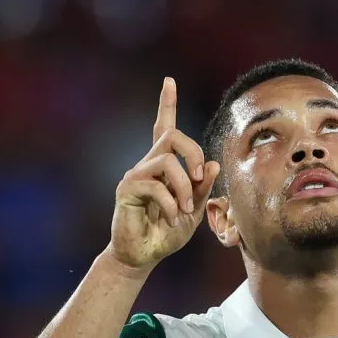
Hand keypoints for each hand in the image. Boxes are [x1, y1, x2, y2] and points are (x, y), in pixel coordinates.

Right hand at [109, 77, 219, 269]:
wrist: (143, 255)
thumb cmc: (167, 233)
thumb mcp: (194, 211)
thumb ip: (203, 189)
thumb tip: (211, 164)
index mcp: (164, 166)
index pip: (165, 128)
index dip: (167, 104)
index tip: (168, 81)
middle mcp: (148, 164)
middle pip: (172, 136)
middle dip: (193, 153)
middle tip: (199, 179)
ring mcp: (135, 175)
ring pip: (167, 161)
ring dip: (184, 187)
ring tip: (184, 210)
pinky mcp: (126, 189)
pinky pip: (155, 185)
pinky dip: (170, 203)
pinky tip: (171, 217)